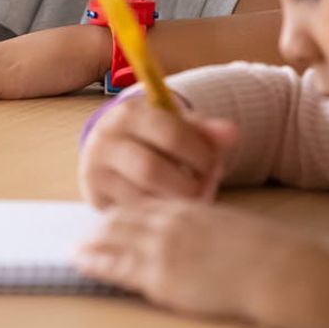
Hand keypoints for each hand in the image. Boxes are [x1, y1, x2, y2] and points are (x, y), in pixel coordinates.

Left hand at [76, 200, 328, 327]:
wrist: (275, 268)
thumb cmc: (267, 252)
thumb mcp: (235, 228)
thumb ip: (215, 227)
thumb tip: (214, 236)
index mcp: (191, 209)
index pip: (149, 204)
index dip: (129, 211)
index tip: (115, 215)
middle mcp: (172, 223)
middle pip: (126, 218)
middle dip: (103, 225)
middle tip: (87, 230)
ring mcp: (163, 248)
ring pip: (115, 239)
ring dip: (93, 242)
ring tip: (76, 246)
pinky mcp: (160, 275)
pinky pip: (117, 266)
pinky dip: (96, 262)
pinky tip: (82, 261)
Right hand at [78, 96, 237, 206]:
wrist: (111, 150)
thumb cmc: (153, 137)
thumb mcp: (176, 125)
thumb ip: (205, 131)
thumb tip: (233, 134)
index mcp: (129, 113)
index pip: (171, 134)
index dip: (200, 154)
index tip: (213, 165)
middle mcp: (105, 139)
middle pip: (151, 170)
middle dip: (186, 184)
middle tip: (205, 188)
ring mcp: (96, 170)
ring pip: (140, 197)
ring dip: (173, 203)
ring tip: (192, 199)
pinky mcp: (95, 197)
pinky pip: (133, 214)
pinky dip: (158, 214)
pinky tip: (172, 209)